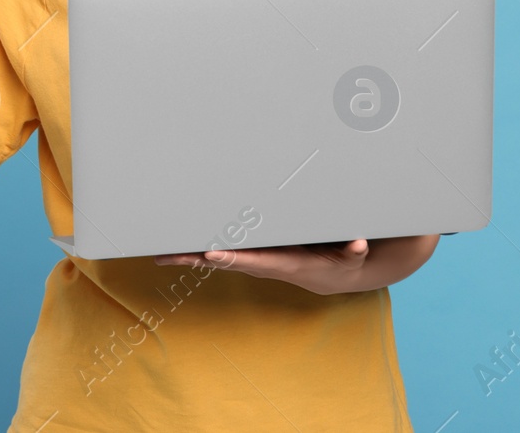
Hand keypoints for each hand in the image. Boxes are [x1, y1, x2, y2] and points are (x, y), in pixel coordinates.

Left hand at [154, 238, 370, 295]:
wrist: (333, 275)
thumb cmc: (340, 261)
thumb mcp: (351, 257)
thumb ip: (354, 251)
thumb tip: (359, 244)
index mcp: (281, 263)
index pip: (252, 259)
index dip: (231, 256)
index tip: (210, 253)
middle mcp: (262, 263)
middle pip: (224, 259)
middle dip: (195, 258)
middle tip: (166, 254)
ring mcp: (254, 259)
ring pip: (217, 256)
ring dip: (189, 255)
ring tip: (161, 252)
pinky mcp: (253, 253)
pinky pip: (223, 250)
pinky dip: (200, 249)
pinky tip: (181, 246)